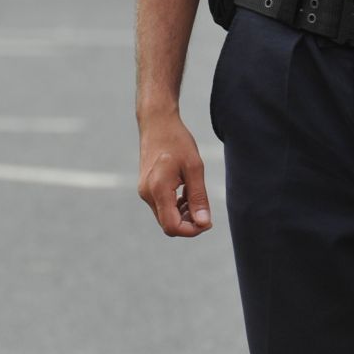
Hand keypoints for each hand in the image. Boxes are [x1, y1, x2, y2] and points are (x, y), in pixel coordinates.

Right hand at [137, 111, 212, 236]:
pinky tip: (186, 193)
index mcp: (158, 189)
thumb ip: (198, 197)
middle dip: (189, 223)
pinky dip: (175, 207)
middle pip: (168, 225)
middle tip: (206, 211)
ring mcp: (144, 191)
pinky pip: (161, 207)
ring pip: (165, 217)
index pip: (172, 226)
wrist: (157, 123)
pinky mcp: (146, 188)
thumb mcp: (194, 168)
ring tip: (196, 197)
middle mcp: (147, 193)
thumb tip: (204, 223)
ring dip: (183, 215)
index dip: (192, 230)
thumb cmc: (177, 141)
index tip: (208, 221)